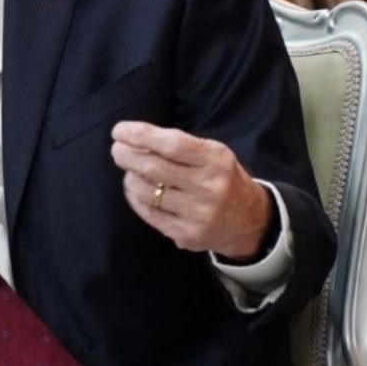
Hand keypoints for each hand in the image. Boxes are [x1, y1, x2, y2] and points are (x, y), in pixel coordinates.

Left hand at [111, 120, 273, 260]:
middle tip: (116, 149)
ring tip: (129, 169)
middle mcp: (209, 187)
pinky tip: (134, 188)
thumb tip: (135, 139)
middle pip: (154, 168)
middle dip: (128, 155)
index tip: (119, 130)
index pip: (172, 144)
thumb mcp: (213, 154)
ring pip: (147, 192)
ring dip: (130, 177)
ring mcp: (198, 214)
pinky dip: (135, 198)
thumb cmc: (222, 178)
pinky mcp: (186, 235)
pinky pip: (149, 213)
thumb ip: (180, 146)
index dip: (141, 135)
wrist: (250, 221)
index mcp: (216, 160)